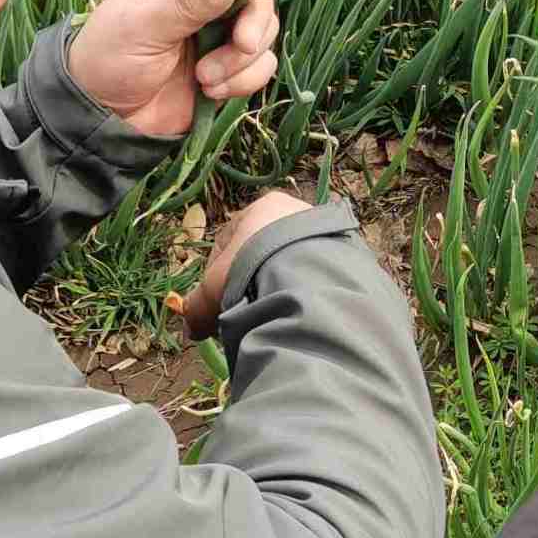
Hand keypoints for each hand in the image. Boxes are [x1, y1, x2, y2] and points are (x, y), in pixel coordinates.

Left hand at [68, 0, 280, 138]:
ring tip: (205, 80)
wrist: (102, 115)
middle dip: (254, 25)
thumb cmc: (110, 58)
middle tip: (242, 45)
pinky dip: (243, 82)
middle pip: (255, 1)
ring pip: (262, 37)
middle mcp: (203, 4)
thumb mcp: (146, 26)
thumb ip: (192, 2)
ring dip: (242, 62)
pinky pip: (258, 69)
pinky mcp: (226, 72)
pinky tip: (211, 92)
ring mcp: (217, 39)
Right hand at [174, 190, 315, 339]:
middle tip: (246, 310)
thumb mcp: (215, 288)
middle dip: (251, 282)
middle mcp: (296, 212)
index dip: (219, 275)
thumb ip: (199, 307)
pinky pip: (316, 276)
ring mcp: (323, 229)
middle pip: (263, 253)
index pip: (230, 241)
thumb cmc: (251, 268)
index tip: (218, 302)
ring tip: (273, 313)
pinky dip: (305, 293)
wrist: (307, 271)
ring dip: (278, 287)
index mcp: (263, 208)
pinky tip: (298, 311)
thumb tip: (191, 329)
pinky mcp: (346, 253)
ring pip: (290, 265)